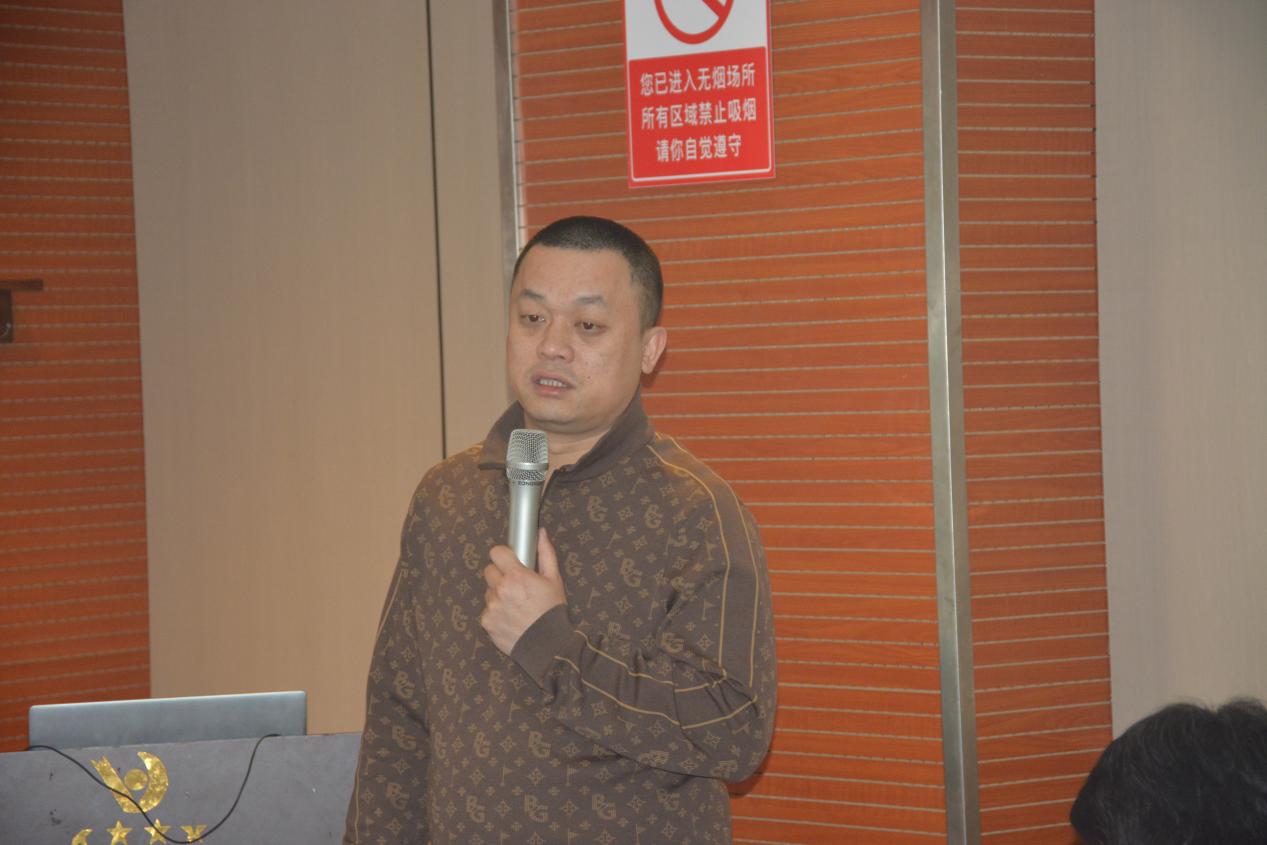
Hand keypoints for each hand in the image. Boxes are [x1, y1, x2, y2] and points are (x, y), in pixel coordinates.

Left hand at [481, 527, 566, 654]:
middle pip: (489, 571)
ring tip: (515, 605)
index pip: (496, 552)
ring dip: (497, 595)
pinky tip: (510, 618)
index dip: (502, 555)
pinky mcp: (486, 622)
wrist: (547, 645)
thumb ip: (545, 553)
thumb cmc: (552, 612)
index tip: (509, 561)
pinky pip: (487, 610)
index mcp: (516, 576)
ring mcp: (491, 606)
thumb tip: (540, 533)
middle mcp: (501, 589)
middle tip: (515, 586)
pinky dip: (495, 612)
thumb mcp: (554, 580)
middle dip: (500, 575)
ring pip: (488, 592)